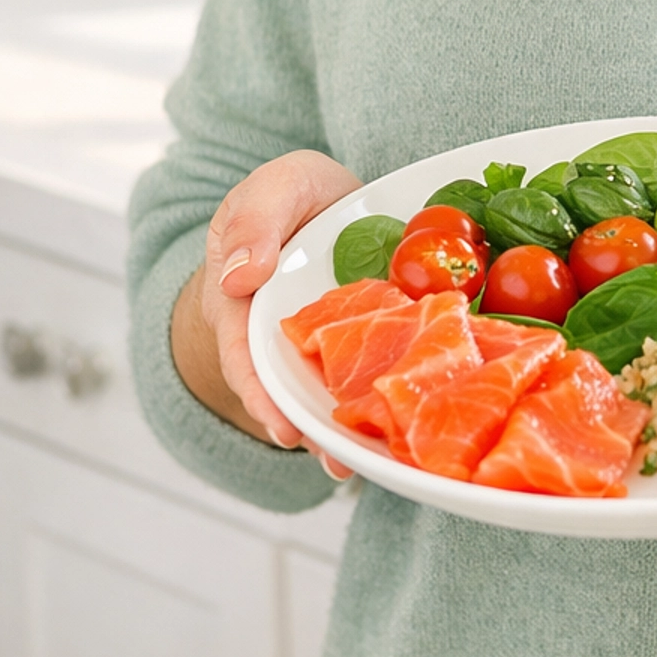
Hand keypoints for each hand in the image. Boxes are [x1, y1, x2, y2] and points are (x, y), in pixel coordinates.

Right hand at [172, 148, 361, 476]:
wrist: (332, 197)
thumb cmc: (291, 195)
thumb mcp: (272, 190)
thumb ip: (253, 223)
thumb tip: (239, 278)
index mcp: (245, 307)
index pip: (245, 359)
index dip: (262, 398)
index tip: (284, 430)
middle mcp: (283, 340)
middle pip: (291, 392)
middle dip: (313, 432)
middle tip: (339, 466)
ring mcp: (327, 346)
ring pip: (334, 392)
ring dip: (352, 428)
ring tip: (379, 461)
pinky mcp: (368, 343)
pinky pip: (377, 371)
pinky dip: (391, 394)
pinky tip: (417, 418)